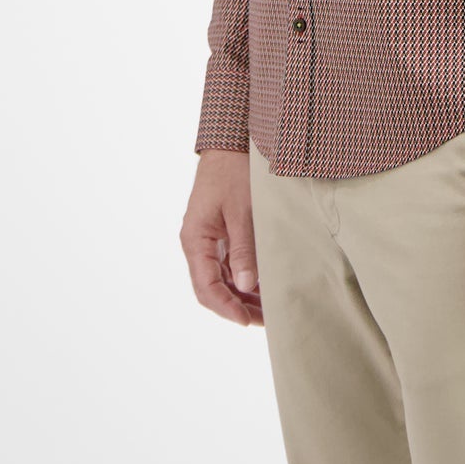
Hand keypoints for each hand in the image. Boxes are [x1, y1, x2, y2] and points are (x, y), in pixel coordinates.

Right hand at [180, 148, 263, 326]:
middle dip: (237, 307)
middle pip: (213, 287)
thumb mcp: (242, 210)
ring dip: (243, 295)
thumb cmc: (234, 172)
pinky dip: (245, 278)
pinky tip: (264, 287)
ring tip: (269, 309)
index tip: (246, 321)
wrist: (231, 143)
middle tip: (266, 321)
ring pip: (222, 279)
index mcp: (195, 239)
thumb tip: (245, 285)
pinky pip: (229, 265)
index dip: (226, 307)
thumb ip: (243, 249)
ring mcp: (208, 240)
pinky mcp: (221, 234)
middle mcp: (198, 244)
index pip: (206, 286)